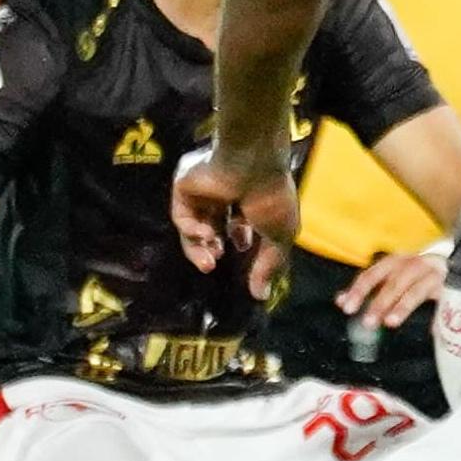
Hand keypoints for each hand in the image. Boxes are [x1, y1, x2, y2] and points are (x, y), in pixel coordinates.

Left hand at [171, 145, 298, 269]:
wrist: (253, 164)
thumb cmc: (272, 197)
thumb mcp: (279, 237)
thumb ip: (267, 267)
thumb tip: (260, 296)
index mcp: (248, 202)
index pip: (236, 226)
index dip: (237, 243)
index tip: (241, 253)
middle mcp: (224, 196)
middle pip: (211, 231)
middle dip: (210, 251)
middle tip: (212, 266)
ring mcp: (203, 192)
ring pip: (193, 227)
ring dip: (199, 247)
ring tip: (208, 260)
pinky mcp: (185, 187)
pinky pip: (181, 215)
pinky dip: (190, 230)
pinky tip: (204, 233)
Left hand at [340, 248, 451, 328]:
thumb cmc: (420, 277)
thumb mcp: (392, 280)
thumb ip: (369, 290)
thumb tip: (340, 300)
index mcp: (396, 262)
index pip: (372, 275)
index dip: (359, 291)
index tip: (347, 308)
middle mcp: (415, 263)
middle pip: (393, 281)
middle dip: (379, 302)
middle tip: (368, 322)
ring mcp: (435, 272)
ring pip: (415, 288)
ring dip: (401, 306)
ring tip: (390, 322)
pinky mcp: (454, 283)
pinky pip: (442, 299)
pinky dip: (435, 314)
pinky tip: (429, 329)